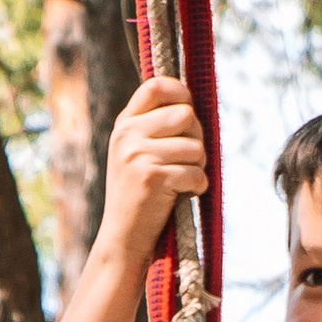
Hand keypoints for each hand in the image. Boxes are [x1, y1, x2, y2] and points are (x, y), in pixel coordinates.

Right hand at [95, 79, 208, 267]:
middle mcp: (127, 135)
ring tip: (183, 180)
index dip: (181, 92)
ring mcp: (137, 155)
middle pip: (186, 115)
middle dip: (197, 138)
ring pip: (195, 146)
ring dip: (199, 166)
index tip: (189, 108)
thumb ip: (155, 127)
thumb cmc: (139, 194)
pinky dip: (198, 186)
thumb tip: (191, 103)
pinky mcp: (152, 178)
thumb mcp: (136, 153)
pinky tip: (184, 194)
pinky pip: (195, 172)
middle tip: (189, 159)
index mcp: (124, 124)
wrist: (123, 236)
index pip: (156, 86)